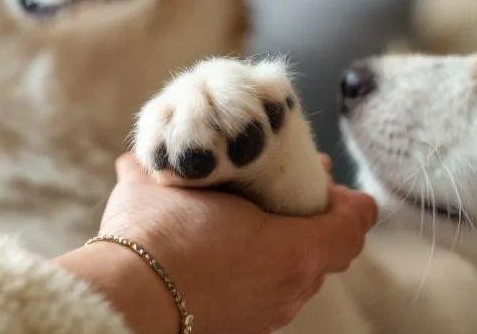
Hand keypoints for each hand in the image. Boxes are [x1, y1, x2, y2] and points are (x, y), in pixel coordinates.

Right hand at [57, 153, 376, 333]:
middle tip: (289, 185)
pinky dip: (254, 270)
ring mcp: (266, 314)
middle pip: (324, 249)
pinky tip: (221, 250)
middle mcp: (289, 288)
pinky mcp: (242, 327)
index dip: (347, 200)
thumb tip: (138, 159)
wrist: (126, 299)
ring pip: (295, 276)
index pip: (350, 225)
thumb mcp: (170, 185)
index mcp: (292, 251)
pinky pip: (265, 294)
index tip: (329, 179)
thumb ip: (169, 166)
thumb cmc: (160, 237)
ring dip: (282, 245)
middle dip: (310, 216)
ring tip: (252, 218)